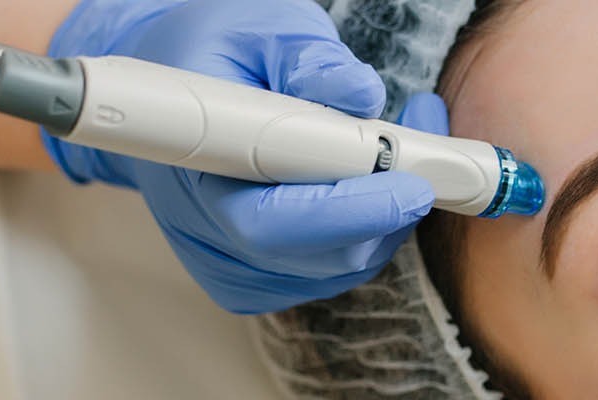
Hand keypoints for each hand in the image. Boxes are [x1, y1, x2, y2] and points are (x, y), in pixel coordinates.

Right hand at [43, 0, 443, 313]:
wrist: (167, 94)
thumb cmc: (212, 53)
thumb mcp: (258, 27)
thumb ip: (308, 57)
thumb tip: (359, 94)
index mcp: (195, 164)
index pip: (272, 220)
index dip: (348, 210)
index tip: (410, 182)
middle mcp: (203, 228)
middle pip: (313, 255)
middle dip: (386, 211)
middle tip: (429, 154)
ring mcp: (225, 262)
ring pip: (330, 269)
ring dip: (383, 218)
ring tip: (403, 149)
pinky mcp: (248, 277)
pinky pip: (324, 276)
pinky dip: (363, 236)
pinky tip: (370, 186)